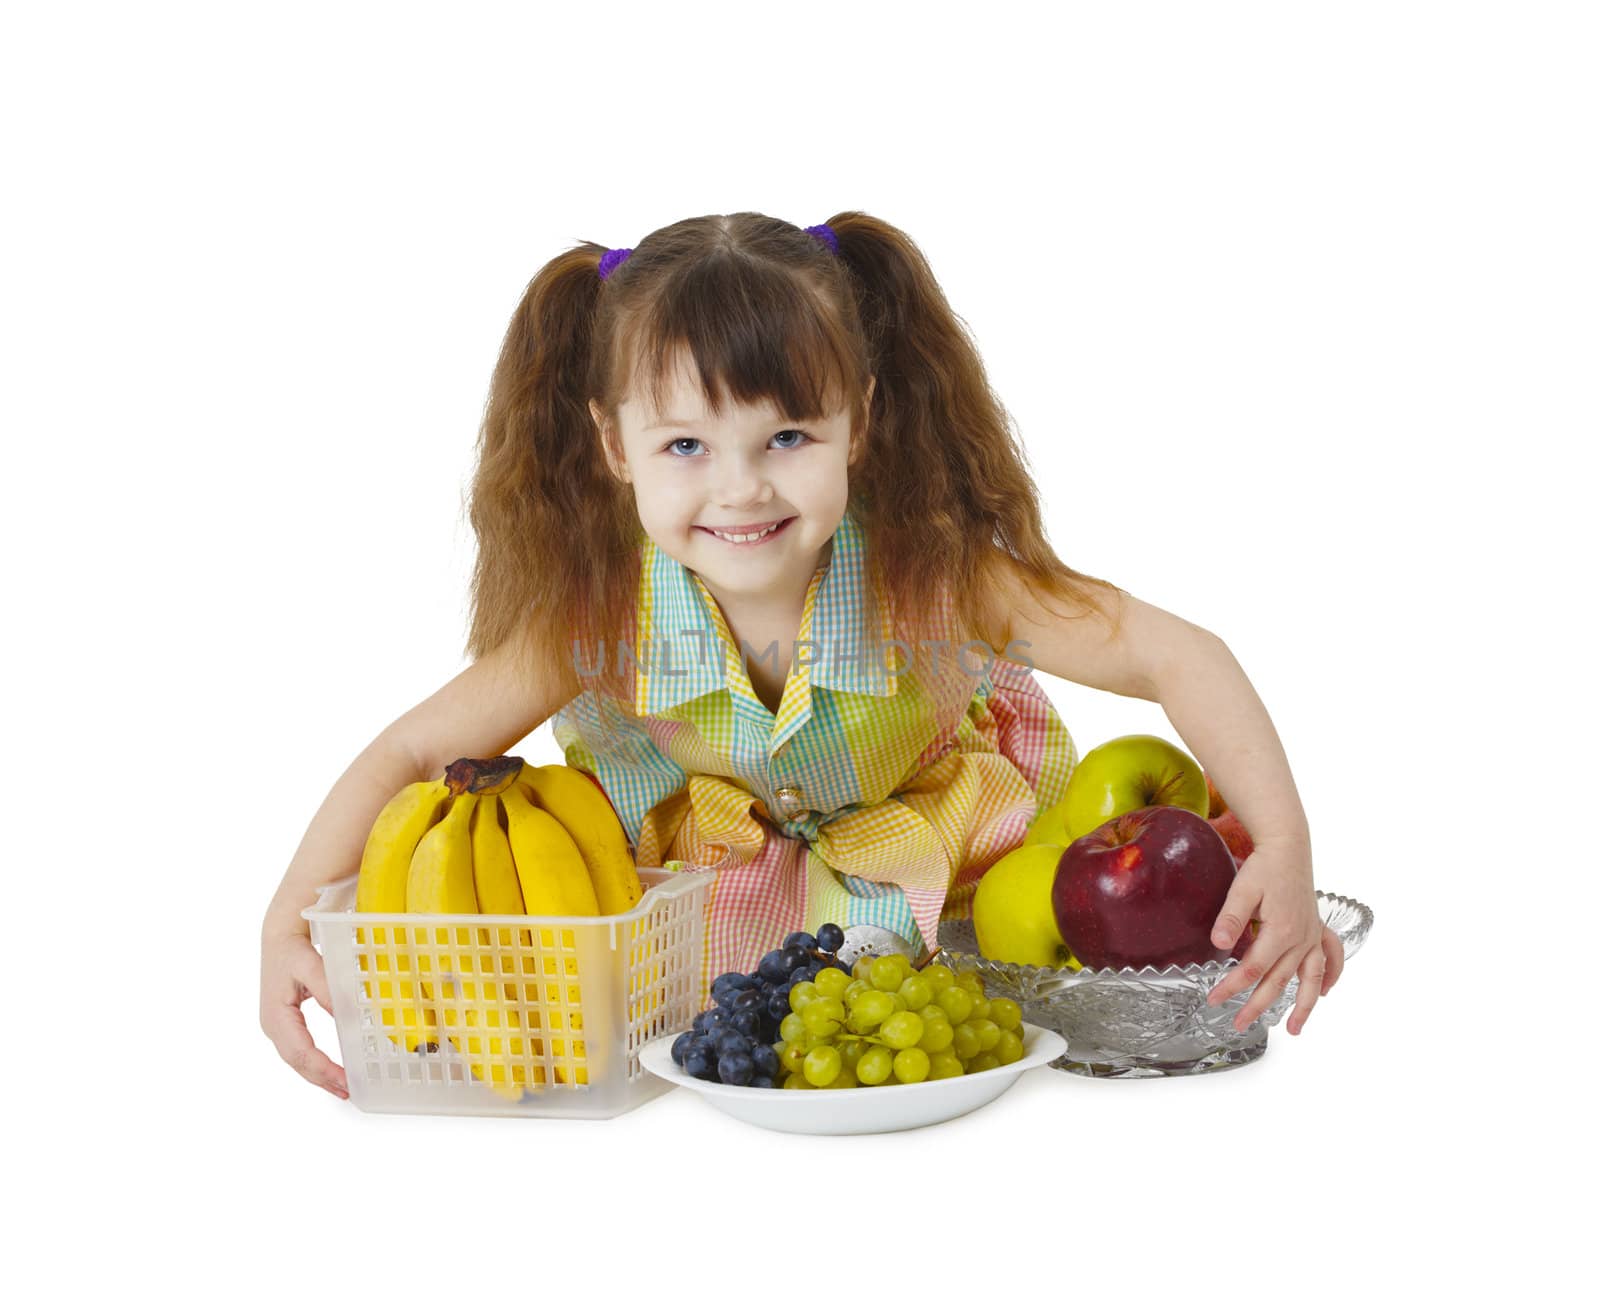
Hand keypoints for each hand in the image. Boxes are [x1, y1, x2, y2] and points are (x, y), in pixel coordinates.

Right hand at [260, 926, 347, 1098]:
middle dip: (322, 1078)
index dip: (323, 1069)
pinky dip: (315, 1063)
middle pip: (298, 1062)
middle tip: (348, 1090)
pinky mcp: (285, 1025)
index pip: (301, 1052)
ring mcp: (277, 1027)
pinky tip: (331, 1070)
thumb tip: (347, 1013)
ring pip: (297, 1060)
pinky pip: (299, 1050)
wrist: (279, 938)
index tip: (345, 1079)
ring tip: (342, 1087)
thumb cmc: (293, 950)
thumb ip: (328, 988)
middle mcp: (273, 1026)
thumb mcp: (310, 965)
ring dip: (319, 1075)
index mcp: (276, 1016)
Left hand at [1205, 838, 1343, 1035]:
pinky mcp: (1317, 929)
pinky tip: (1325, 992)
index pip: (1251, 969)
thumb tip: (1219, 944)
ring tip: (1295, 1029)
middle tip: (1238, 1025)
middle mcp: (1301, 939)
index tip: (1213, 999)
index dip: (1231, 987)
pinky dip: (1330, 976)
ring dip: (1303, 1006)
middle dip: (1257, 1006)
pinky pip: (1330, 958)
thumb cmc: (1264, 867)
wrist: (1288, 848)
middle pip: (1278, 982)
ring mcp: (1312, 936)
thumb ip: (1231, 917)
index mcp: (1280, 932)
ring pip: (1310, 979)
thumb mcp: (1242, 888)